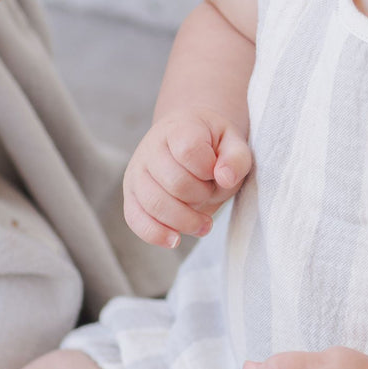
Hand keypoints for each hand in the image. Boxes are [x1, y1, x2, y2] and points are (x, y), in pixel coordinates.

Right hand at [123, 109, 250, 247]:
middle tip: (210, 192)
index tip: (217, 171)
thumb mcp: (233, 143)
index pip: (189, 151)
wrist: (186, 140)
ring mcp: (137, 172)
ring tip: (203, 224)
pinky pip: (135, 219)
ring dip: (185, 221)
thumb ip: (236, 158)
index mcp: (177, 129)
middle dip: (202, 196)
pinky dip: (155, 234)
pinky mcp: (131, 195)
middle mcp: (150, 148)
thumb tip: (225, 178)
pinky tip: (174, 239)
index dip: (209, 169)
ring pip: (155, 204)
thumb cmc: (212, 145)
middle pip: (175, 183)